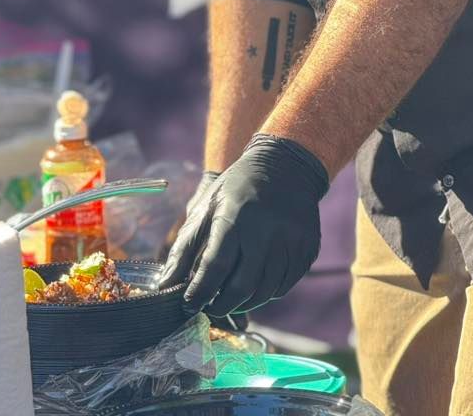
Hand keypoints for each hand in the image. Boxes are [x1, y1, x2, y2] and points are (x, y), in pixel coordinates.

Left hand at [158, 134, 328, 316]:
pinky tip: (255, 283)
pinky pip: (285, 285)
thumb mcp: (206, 208)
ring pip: (266, 291)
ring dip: (245, 302)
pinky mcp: (307, 248)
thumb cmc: (237, 189)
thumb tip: (165, 287)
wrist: (285, 166)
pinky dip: (267, 292)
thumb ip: (185, 249)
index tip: (189, 305)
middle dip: (222, 305)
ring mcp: (290, 240)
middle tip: (210, 307)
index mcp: (235, 217)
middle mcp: (266, 231)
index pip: (215, 268)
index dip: (200, 293)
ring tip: (231, 296)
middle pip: (242, 287)